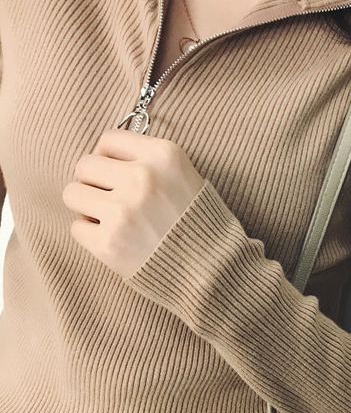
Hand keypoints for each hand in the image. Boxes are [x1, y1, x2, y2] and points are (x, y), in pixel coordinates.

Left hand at [64, 128, 204, 279]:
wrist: (214, 272)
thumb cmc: (201, 225)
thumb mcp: (187, 177)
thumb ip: (150, 162)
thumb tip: (102, 158)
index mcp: (164, 156)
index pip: (109, 140)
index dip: (109, 158)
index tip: (116, 173)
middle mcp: (142, 178)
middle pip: (85, 165)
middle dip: (95, 183)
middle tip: (113, 200)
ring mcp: (123, 211)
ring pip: (73, 193)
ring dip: (87, 207)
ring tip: (112, 220)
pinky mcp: (109, 243)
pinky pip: (77, 228)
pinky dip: (92, 236)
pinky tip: (116, 241)